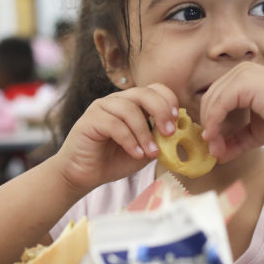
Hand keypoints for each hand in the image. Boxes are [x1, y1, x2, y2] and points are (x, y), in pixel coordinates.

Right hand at [50, 83, 178, 193]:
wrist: (83, 175)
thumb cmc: (113, 161)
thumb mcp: (144, 150)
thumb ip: (158, 139)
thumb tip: (180, 133)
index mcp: (131, 104)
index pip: (154, 89)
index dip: (168, 100)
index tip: (177, 121)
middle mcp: (116, 101)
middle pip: (143, 93)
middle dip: (160, 111)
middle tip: (169, 133)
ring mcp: (101, 108)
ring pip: (129, 109)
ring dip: (144, 132)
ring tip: (151, 152)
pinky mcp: (90, 120)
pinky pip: (114, 124)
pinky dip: (129, 140)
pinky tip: (136, 153)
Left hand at [199, 62, 263, 162]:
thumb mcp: (255, 132)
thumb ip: (236, 140)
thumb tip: (217, 155)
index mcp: (244, 77)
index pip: (215, 98)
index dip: (211, 122)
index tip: (215, 147)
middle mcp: (242, 70)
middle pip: (209, 99)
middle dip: (208, 127)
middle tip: (213, 151)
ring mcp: (243, 73)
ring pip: (211, 102)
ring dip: (210, 129)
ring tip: (216, 150)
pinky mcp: (245, 82)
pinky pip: (218, 104)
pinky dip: (214, 124)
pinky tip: (217, 141)